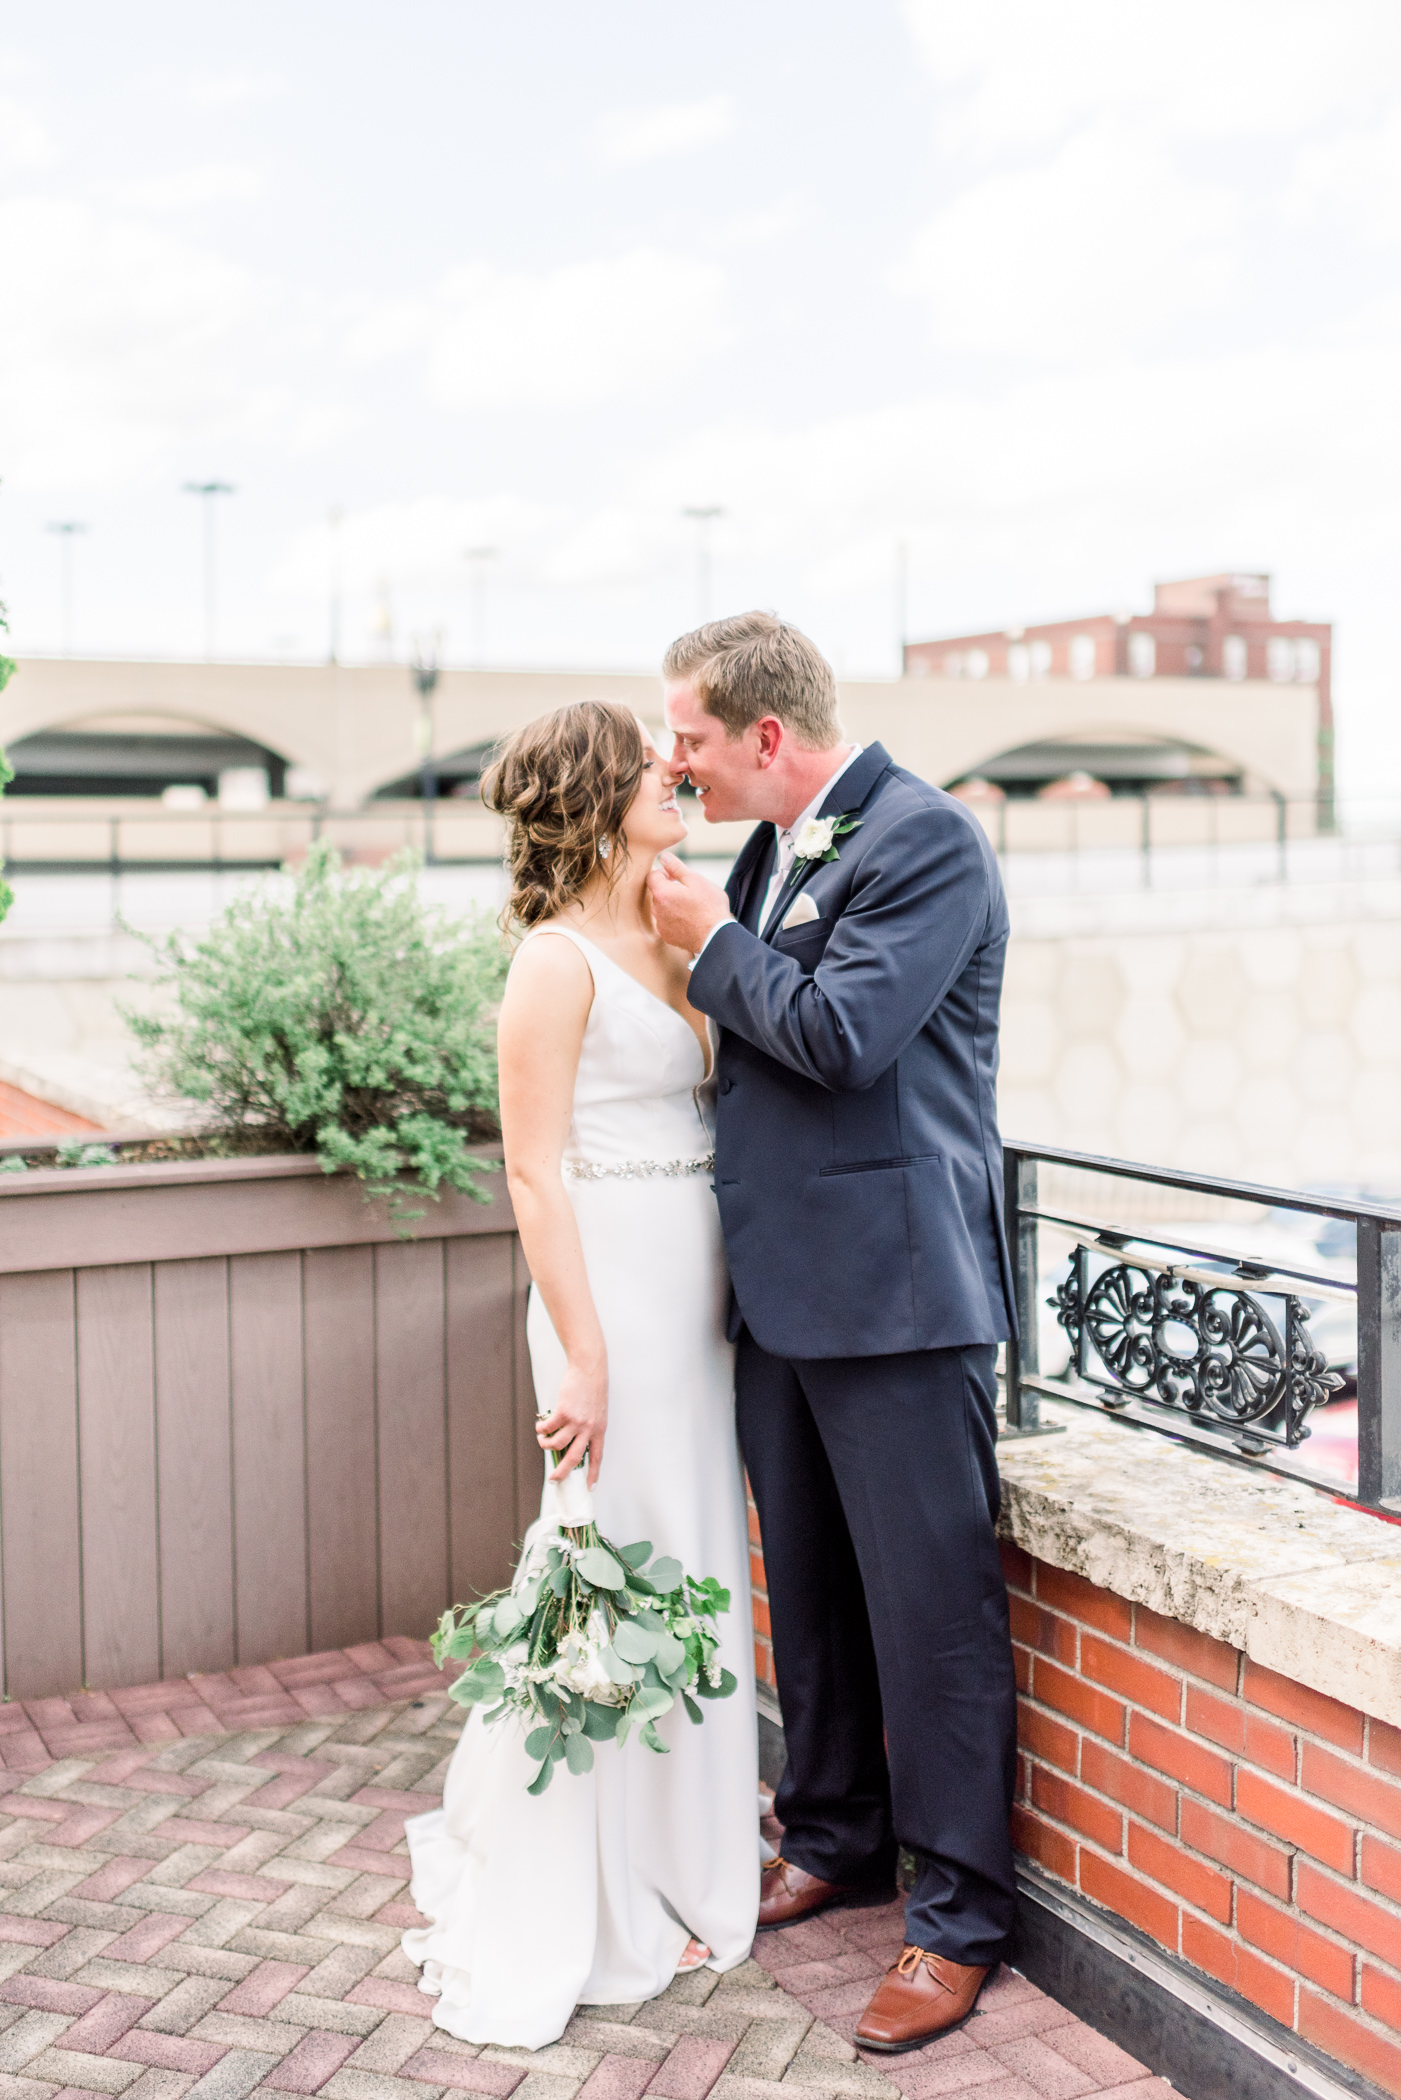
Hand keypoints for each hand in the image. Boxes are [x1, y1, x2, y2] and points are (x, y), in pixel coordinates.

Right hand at [537, 1357, 606, 1486]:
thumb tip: (571, 1440)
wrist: (590, 1369)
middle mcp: (589, 1429)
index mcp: (599, 1430)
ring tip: (542, 1440)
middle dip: (562, 1472)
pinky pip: (548, 1427)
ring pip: (556, 1444)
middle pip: (574, 1458)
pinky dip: (541, 1429)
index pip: (598, 1457)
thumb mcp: (597, 1411)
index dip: (594, 1473)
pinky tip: (540, 1426)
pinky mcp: (564, 1412)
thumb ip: (588, 1426)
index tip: (590, 1487)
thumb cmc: (592, 1388)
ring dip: (546, 1445)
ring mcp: (576, 1421)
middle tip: (553, 1479)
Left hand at [647, 853, 731, 955]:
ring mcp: (661, 925)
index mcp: (662, 893)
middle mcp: (656, 910)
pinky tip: (690, 919)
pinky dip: (674, 918)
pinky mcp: (667, 936)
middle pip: (657, 892)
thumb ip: (676, 867)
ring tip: (691, 906)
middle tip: (688, 890)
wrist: (716, 936)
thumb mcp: (696, 880)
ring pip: (662, 908)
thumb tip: (663, 857)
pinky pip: (666, 922)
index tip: (677, 877)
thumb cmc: (709, 907)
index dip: (664, 873)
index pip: (652, 876)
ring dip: (671, 903)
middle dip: (669, 888)